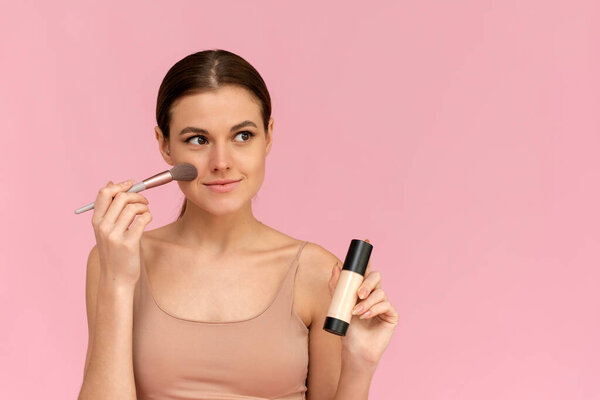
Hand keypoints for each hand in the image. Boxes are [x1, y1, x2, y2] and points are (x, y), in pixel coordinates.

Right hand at [91, 180, 152, 286]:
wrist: (116, 278)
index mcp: (96, 221)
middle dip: (137, 195)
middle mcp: (103, 227)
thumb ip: (109, 208)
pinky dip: (148, 216)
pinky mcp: (128, 243)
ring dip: (144, 206)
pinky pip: (142, 220)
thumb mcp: (106, 229)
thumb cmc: (114, 252)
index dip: (120, 186)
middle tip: (144, 201)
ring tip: (146, 212)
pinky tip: (148, 219)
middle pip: (120, 197)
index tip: (131, 184)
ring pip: (132, 208)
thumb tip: (111, 183)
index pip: (104, 193)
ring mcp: (114, 235)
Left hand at [328, 239, 398, 366]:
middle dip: (367, 283)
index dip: (367, 257)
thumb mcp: (338, 306)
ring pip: (380, 292)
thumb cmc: (347, 329)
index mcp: (362, 289)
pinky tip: (365, 316)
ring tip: (356, 313)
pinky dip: (374, 309)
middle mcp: (374, 294)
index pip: (365, 270)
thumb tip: (336, 267)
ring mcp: (384, 303)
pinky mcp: (391, 314)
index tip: (366, 241)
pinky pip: (385, 304)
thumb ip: (336, 287)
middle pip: (375, 277)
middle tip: (358, 294)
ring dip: (367, 302)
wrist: (354, 349)